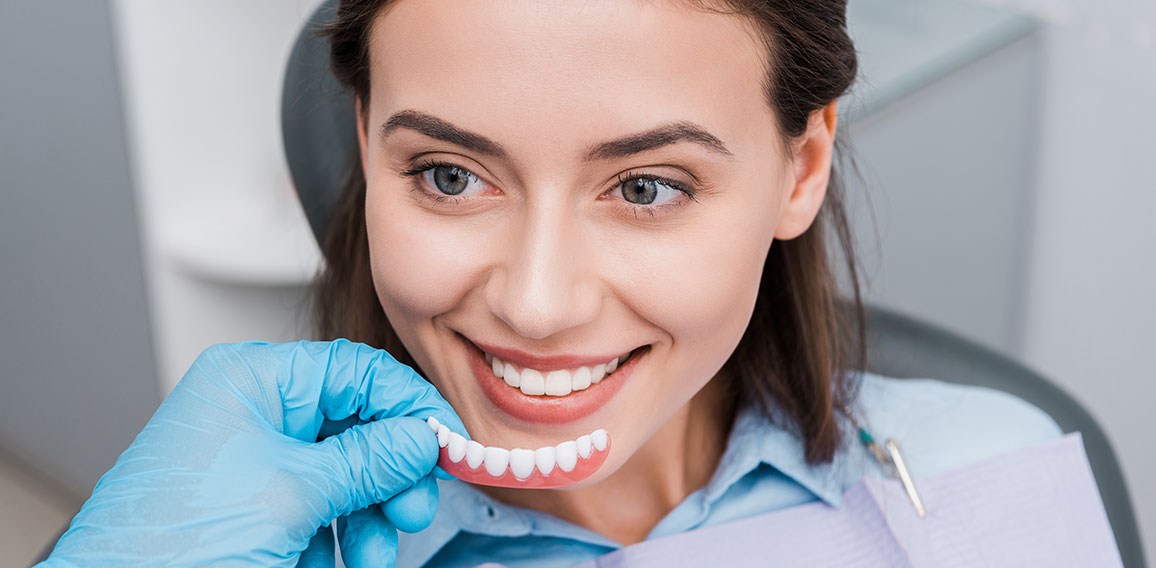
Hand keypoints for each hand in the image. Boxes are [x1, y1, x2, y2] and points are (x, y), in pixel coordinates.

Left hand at [38, 339, 465, 567]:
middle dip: (392, 473)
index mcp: (251, 382)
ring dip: (372, 516)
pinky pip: (322, 511)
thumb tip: (421, 437)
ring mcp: (255, 465)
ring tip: (374, 551)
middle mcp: (254, 415)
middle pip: (357, 426)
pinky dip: (343, 538)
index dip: (408, 405)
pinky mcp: (256, 510)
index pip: (355, 371)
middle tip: (414, 506)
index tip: (446, 441)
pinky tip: (342, 561)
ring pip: (346, 475)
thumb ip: (368, 460)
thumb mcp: (291, 494)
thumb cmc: (168, 546)